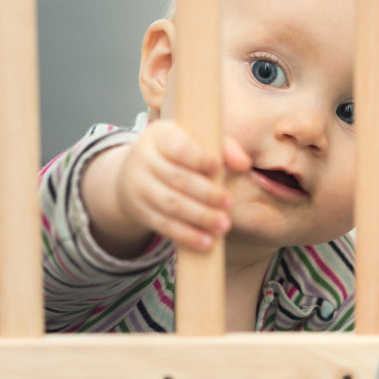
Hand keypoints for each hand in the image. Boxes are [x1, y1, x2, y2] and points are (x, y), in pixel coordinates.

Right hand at [85, 121, 250, 257]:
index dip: (197, 157)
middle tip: (228, 203)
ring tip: (223, 225)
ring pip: (170, 204)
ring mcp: (139, 187)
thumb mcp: (194, 141)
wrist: (134, 172)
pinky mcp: (140, 211)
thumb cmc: (175, 154)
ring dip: (199, 217)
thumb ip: (223, 148)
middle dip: (205, 193)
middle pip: (176, 179)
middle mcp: (144, 160)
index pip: (177, 147)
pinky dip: (186, 235)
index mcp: (160, 137)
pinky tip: (205, 242)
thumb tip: (244, 164)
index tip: (216, 166)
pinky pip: (163, 225)